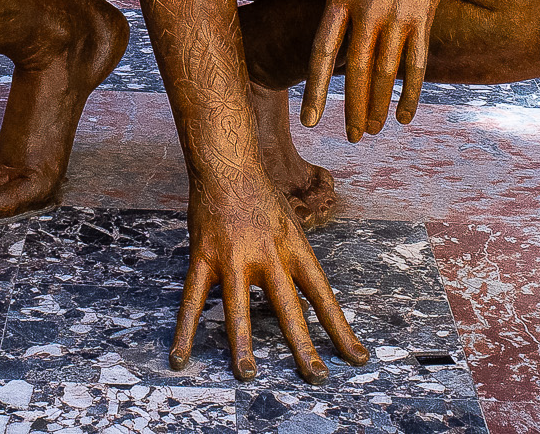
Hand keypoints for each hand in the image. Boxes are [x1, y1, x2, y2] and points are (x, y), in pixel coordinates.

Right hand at [172, 171, 367, 382]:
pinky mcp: (204, 257)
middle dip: (304, 347)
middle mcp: (269, 257)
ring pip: (240, 309)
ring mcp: (234, 258)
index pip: (324, 297)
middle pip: (290, 309)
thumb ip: (292, 260)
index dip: (341, 330)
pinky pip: (194, 300)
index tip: (357, 358)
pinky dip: (186, 330)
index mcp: (295, 250)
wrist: (227, 163)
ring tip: (248, 374)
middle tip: (316, 376)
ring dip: (244, 345)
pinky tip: (182, 355)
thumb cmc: (261, 195)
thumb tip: (300, 292)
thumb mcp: (291, 225)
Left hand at [301, 0, 452, 138]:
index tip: (310, 120)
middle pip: (354, 71)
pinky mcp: (423, 14)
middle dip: (351, 108)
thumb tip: (337, 34)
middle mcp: (365, 10)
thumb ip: (342, 2)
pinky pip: (416, 63)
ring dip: (377, 107)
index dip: (314, 89)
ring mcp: (395, 14)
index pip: (321, 54)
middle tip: (351, 137)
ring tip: (372, 131)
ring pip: (384, 73)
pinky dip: (409, 93)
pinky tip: (404, 116)